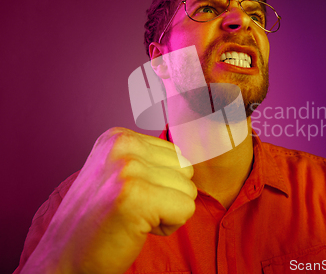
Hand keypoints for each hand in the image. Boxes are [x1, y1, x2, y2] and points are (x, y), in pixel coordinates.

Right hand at [22, 127, 196, 273]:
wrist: (64, 259)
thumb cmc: (99, 220)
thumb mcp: (119, 172)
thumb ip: (150, 160)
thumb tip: (190, 159)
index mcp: (118, 136)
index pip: (177, 155)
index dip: (160, 184)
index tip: (127, 196)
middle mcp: (122, 146)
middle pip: (186, 170)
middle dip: (167, 196)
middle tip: (132, 210)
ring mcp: (128, 168)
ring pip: (189, 190)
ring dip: (166, 212)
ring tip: (132, 218)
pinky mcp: (136, 196)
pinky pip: (186, 209)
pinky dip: (167, 227)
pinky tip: (136, 228)